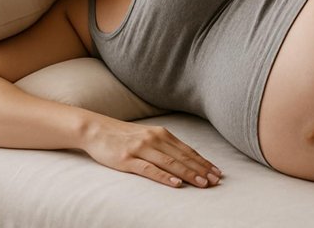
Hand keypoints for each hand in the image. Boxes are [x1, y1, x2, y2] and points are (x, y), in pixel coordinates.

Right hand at [83, 117, 221, 187]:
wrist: (96, 130)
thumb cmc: (124, 136)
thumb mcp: (148, 136)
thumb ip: (165, 146)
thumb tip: (186, 159)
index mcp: (162, 134)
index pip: (188, 150)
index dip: (203, 162)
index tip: (217, 172)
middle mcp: (154, 139)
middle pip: (183, 157)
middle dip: (202, 169)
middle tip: (216, 180)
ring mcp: (141, 149)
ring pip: (170, 163)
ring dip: (189, 174)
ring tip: (203, 183)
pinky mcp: (128, 159)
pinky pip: (150, 169)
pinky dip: (165, 177)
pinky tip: (176, 183)